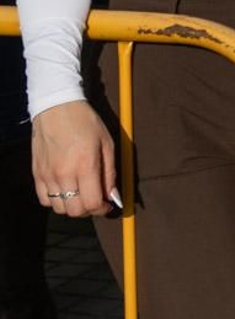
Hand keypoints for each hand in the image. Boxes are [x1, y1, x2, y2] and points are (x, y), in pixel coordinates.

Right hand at [32, 101, 117, 216]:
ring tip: (81, 194)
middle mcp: (64, 174)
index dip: (103, 209)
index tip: (108, 205)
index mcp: (85, 165)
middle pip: (75, 210)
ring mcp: (47, 175)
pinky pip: (44, 199)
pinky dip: (56, 200)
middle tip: (96, 200)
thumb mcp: (107, 144)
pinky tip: (65, 190)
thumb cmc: (86, 123)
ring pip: (59, 208)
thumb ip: (110, 173)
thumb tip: (113, 195)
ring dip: (72, 206)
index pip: (92, 203)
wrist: (57, 108)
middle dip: (89, 210)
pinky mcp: (37, 173)